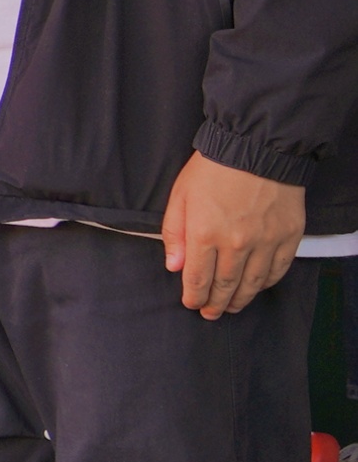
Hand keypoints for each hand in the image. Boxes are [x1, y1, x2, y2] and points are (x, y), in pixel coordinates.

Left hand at [163, 152, 303, 319]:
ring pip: (253, 283)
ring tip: (231, 306)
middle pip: (225, 285)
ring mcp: (266, 241)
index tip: (191, 304)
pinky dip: (267, 283)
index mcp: (205, 234)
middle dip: (215, 303)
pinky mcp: (288, 236)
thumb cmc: (212, 170)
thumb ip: (174, 234)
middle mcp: (237, 243)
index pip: (198, 279)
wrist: (255, 148)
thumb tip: (173, 267)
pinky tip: (257, 287)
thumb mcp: (180, 197)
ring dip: (240, 299)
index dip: (193, 297)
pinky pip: (278, 269)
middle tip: (210, 313)